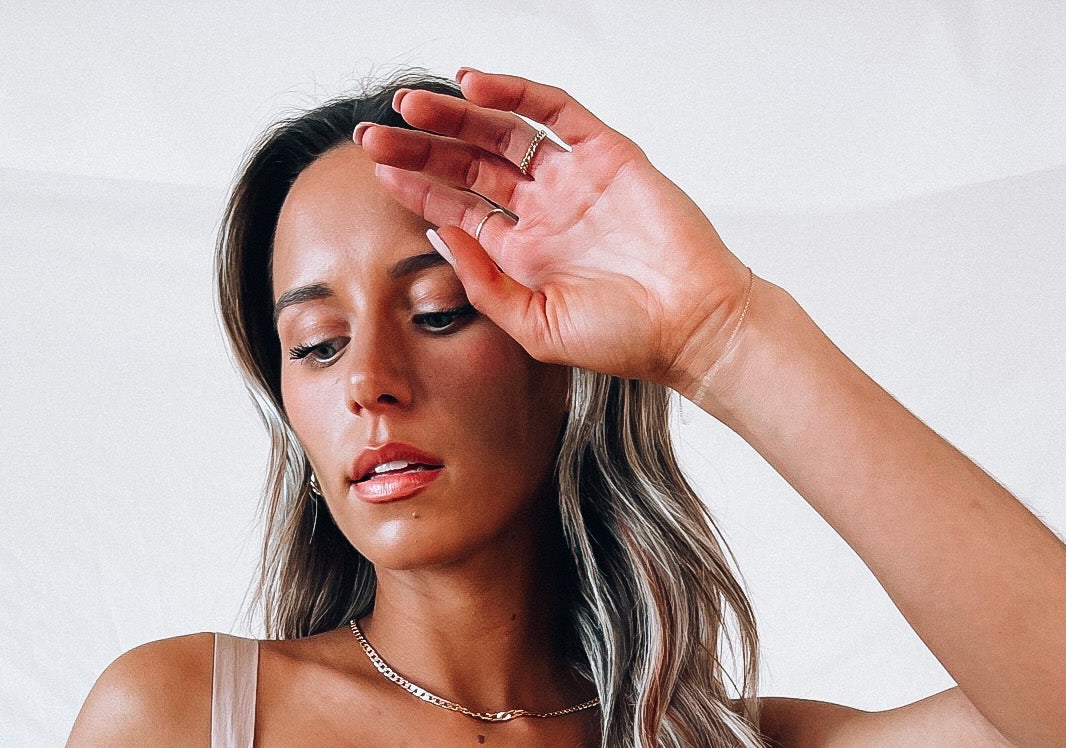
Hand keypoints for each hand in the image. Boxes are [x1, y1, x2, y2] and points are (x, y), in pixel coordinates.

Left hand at [355, 66, 757, 399]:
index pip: (459, 207)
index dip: (417, 186)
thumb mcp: (534, 327)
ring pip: (503, 132)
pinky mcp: (607, 155)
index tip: (376, 170)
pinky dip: (515, 93)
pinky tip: (472, 88)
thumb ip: (482, 282)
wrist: (692, 329)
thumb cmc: (624, 341)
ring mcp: (574, 180)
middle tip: (373, 134)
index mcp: (524, 255)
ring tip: (410, 106)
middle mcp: (544, 212)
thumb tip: (436, 232)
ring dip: (456, 116)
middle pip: (470, 164)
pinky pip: (555, 111)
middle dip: (421, 146)